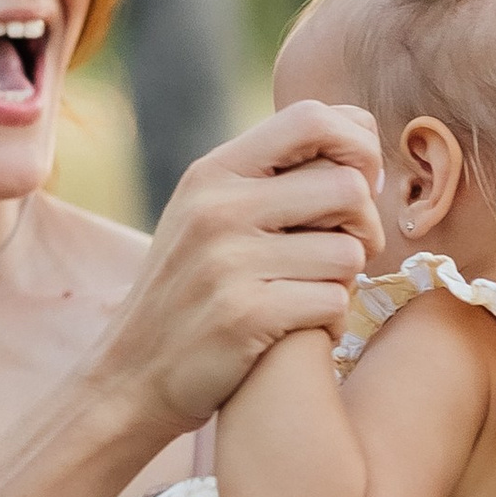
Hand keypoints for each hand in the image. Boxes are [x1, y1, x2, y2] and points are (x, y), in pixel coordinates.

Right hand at [100, 104, 386, 439]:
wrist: (130, 379)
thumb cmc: (189, 294)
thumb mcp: (208, 217)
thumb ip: (268, 176)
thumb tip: (357, 135)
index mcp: (211, 173)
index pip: (311, 117)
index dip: (357, 145)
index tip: (360, 183)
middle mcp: (217, 208)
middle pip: (347, 187)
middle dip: (365, 225)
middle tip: (349, 252)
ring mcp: (227, 261)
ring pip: (349, 252)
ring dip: (347, 282)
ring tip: (313, 296)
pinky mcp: (244, 315)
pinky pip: (333, 302)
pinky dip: (332, 324)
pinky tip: (305, 331)